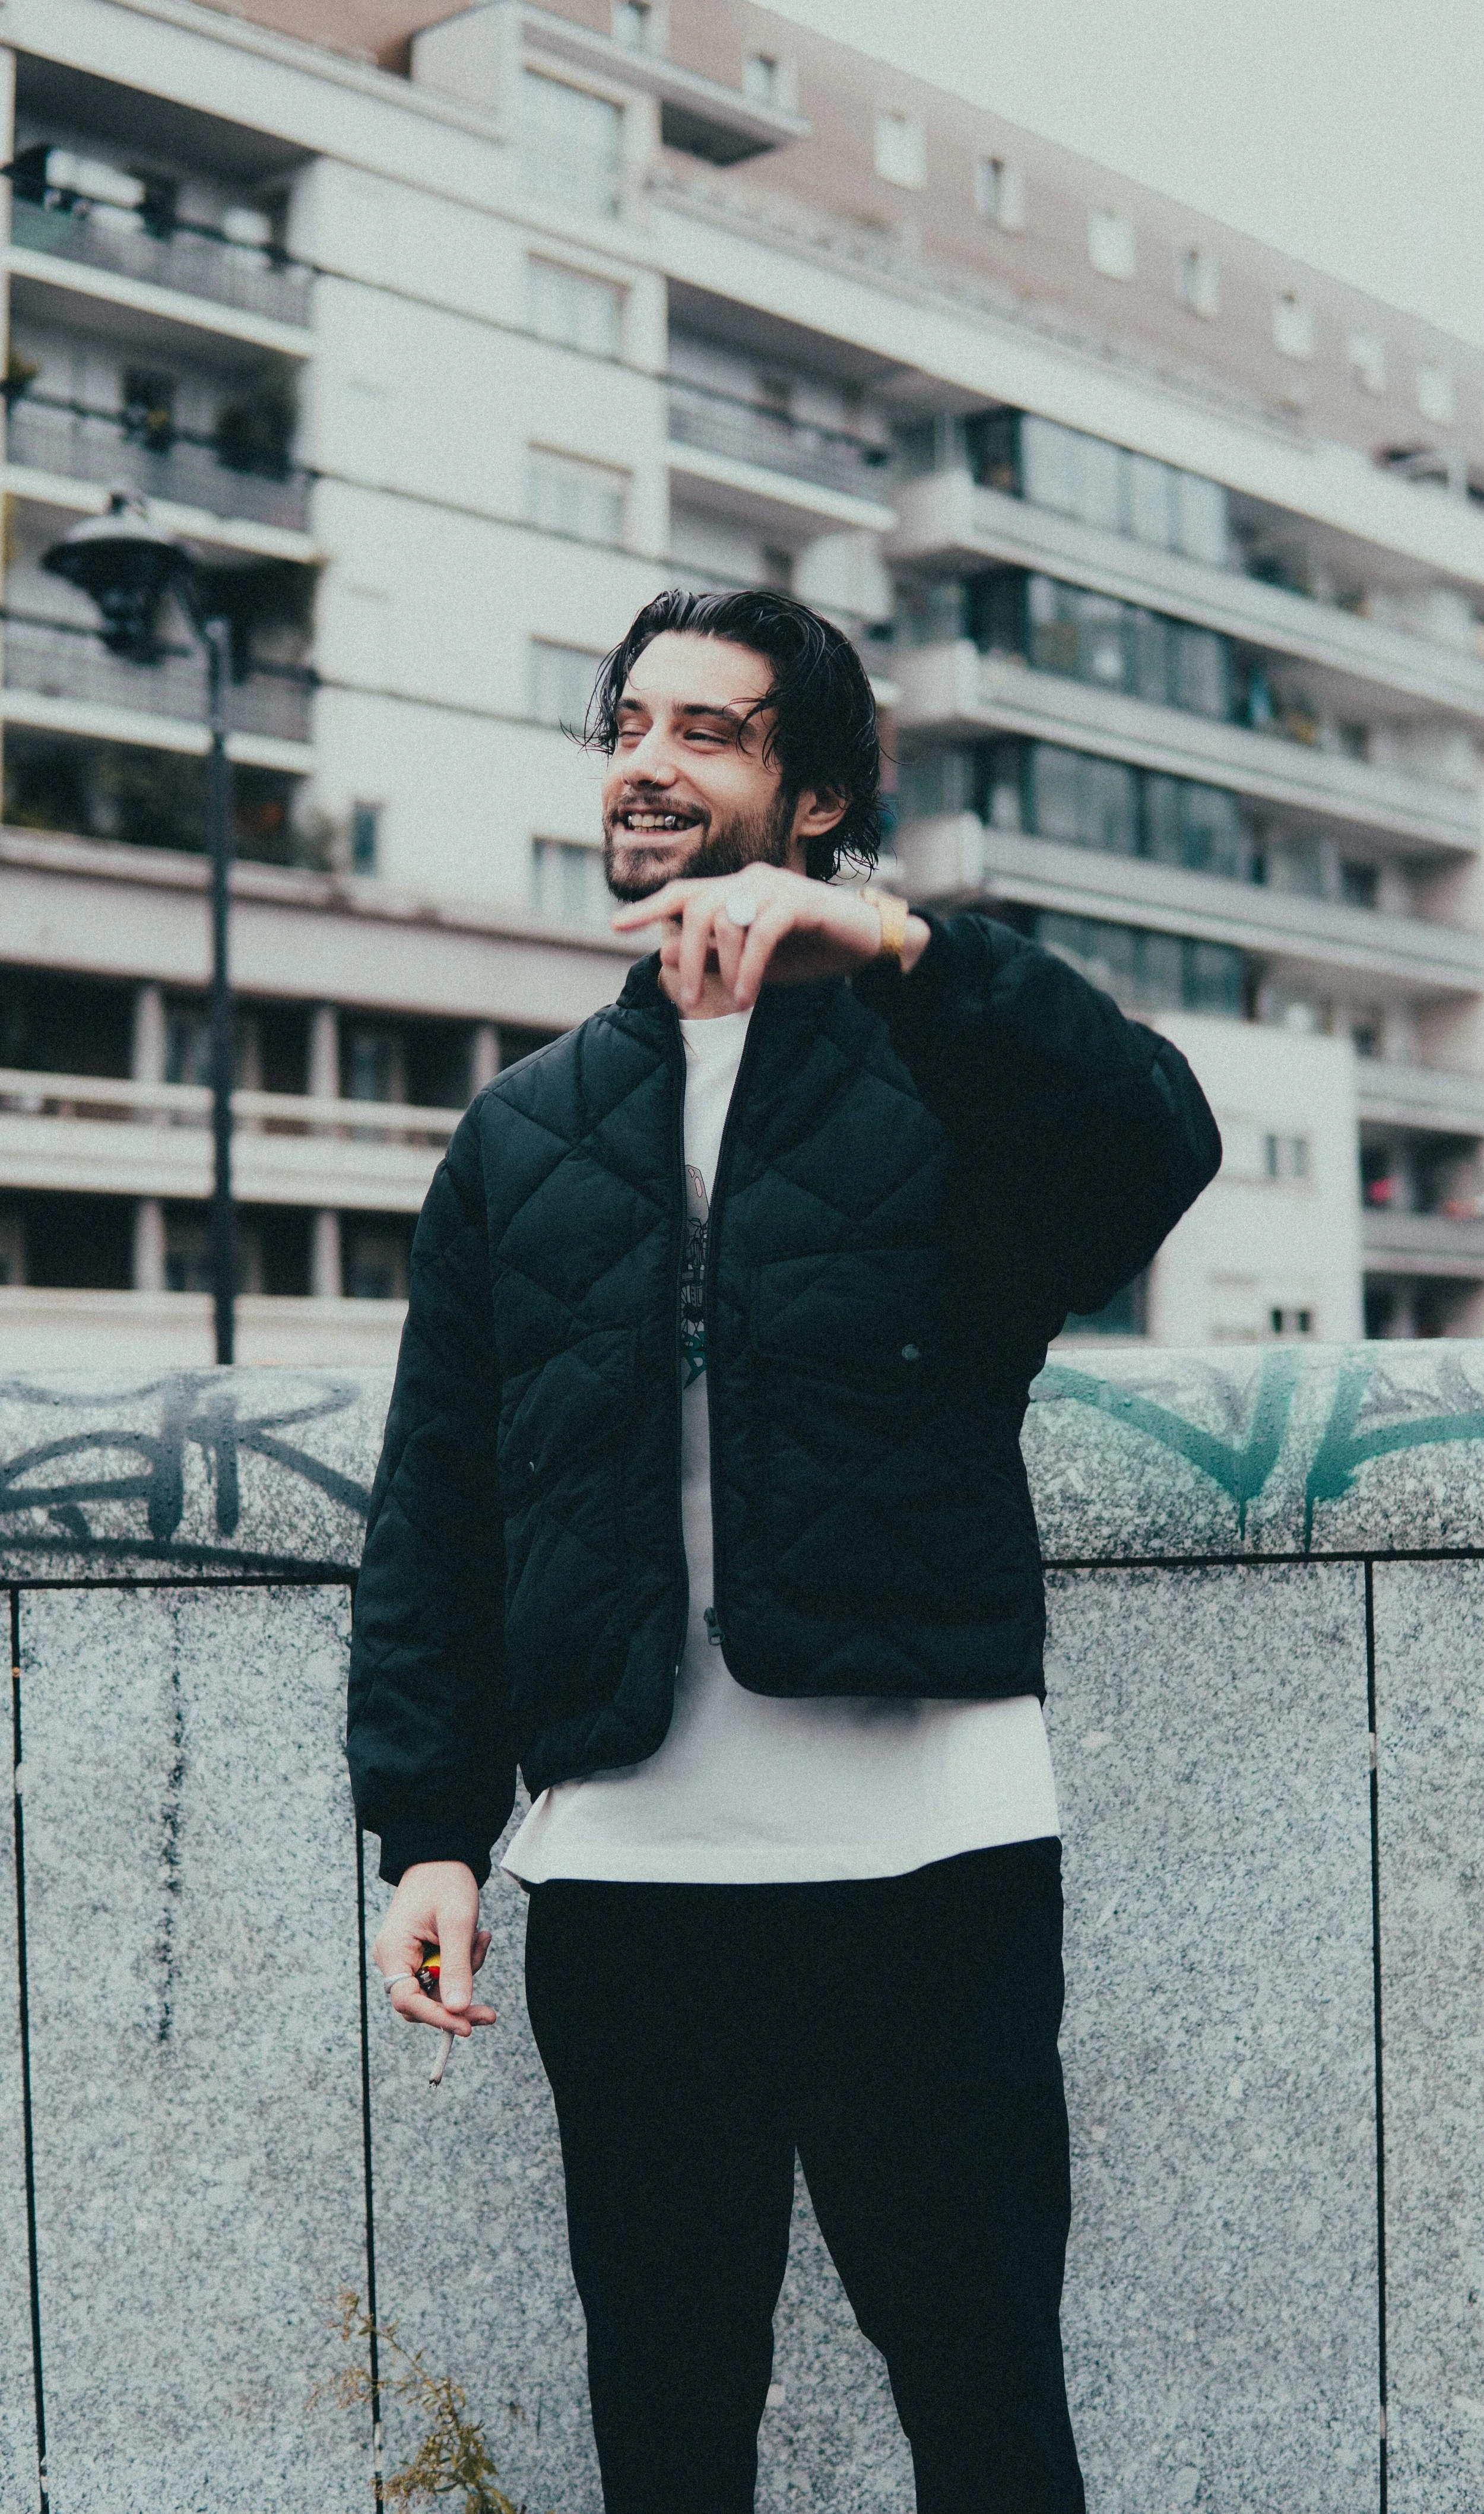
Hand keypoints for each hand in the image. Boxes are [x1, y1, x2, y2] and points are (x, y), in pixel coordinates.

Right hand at [373, 1860, 495, 2042]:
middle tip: (489, 2014)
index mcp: (393, 1951)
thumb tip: (457, 2010)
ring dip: (465, 1975)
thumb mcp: (457, 1922)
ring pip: (438, 1990)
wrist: (443, 1853)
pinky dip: (464, 1963)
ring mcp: (408, 1958)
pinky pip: (444, 1973)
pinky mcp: (423, 1954)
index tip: (466, 2026)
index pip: (407, 2000)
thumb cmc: (445, 1880)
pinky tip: (478, 1937)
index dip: (436, 2017)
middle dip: (456, 2005)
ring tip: (481, 1939)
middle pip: (423, 2002)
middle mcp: (395, 1959)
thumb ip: (457, 1966)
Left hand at [611, 868, 926, 1012]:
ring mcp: (775, 886)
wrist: (868, 944)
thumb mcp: (753, 962)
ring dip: (723, 970)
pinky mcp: (799, 901)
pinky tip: (748, 996)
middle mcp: (751, 880)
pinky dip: (749, 969)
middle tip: (684, 1001)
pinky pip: (761, 934)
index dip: (649, 906)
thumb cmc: (810, 951)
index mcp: (737, 889)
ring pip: (727, 921)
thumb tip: (661, 952)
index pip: (684, 892)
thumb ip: (711, 956)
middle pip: (697, 908)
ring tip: (732, 1005)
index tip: (616, 925)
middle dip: (685, 957)